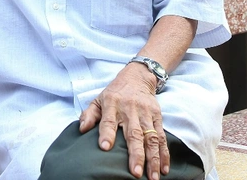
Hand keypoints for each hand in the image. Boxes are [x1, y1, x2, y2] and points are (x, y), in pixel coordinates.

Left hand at [78, 64, 169, 179]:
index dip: (107, 134)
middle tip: (135, 172)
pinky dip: (164, 153)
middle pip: (133, 134)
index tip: (104, 147)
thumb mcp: (98, 99)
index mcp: (112, 105)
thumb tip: (82, 129)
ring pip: (151, 138)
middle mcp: (130, 110)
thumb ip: (89, 114)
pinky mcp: (157, 116)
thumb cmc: (115, 94)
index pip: (108, 121)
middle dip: (136, 154)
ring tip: (153, 177)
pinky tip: (164, 168)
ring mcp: (145, 114)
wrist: (137, 77)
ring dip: (153, 158)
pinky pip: (162, 137)